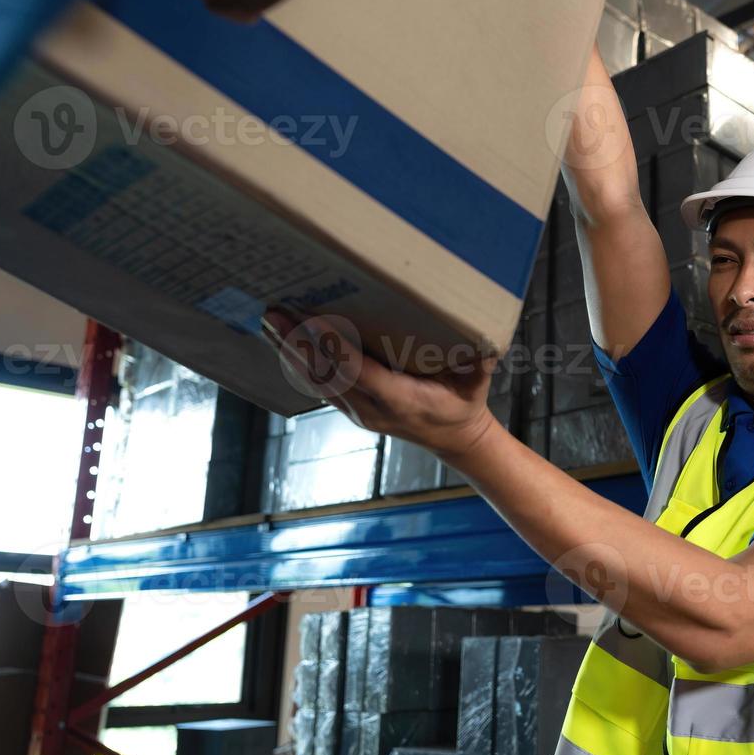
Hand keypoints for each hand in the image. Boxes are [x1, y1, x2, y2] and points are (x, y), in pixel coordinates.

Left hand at [262, 311, 497, 459]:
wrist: (454, 441)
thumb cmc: (464, 404)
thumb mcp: (477, 384)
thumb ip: (479, 362)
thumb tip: (485, 337)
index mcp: (402, 400)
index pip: (361, 373)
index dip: (336, 348)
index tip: (314, 321)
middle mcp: (373, 409)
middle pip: (328, 376)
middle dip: (299, 345)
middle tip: (275, 314)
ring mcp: (358, 412)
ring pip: (316, 381)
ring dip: (290, 352)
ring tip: (269, 321)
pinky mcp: (351, 408)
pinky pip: (319, 385)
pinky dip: (298, 362)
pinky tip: (282, 341)